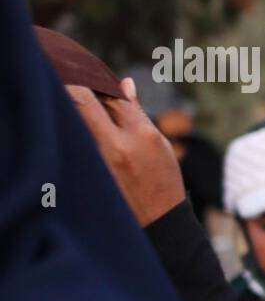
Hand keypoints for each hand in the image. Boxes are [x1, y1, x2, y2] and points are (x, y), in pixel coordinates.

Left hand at [64, 77, 185, 225]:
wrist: (158, 222)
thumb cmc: (161, 181)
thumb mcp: (158, 145)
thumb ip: (137, 114)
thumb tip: (124, 83)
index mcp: (141, 135)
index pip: (112, 96)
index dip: (97, 83)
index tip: (88, 78)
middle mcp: (117, 146)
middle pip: (83, 101)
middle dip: (74, 88)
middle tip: (68, 82)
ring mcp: (98, 162)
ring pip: (71, 121)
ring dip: (68, 110)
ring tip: (69, 106)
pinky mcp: (85, 175)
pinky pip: (70, 143)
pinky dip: (68, 132)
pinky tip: (70, 131)